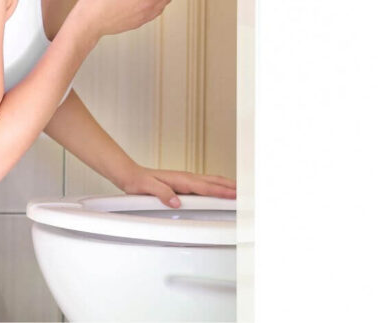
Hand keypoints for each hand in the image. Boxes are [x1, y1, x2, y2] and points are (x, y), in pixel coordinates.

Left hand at [119, 164, 236, 207]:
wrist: (130, 174)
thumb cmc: (138, 181)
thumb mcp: (147, 188)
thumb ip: (162, 194)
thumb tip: (177, 202)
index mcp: (180, 180)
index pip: (206, 187)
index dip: (222, 192)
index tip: (235, 195)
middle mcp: (185, 178)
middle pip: (213, 182)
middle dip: (231, 187)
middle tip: (247, 193)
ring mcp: (185, 180)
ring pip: (210, 182)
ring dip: (226, 185)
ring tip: (239, 190)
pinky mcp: (182, 183)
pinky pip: (203, 184)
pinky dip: (215, 186)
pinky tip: (218, 190)